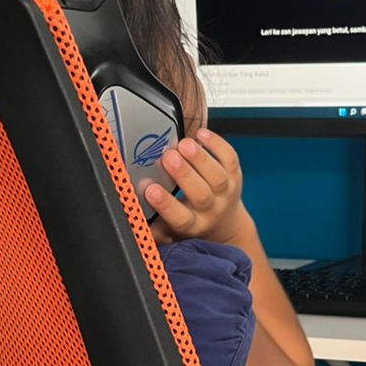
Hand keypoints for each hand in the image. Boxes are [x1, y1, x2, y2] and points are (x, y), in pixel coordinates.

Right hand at [144, 128, 247, 244]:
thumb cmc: (190, 221)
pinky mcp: (235, 175)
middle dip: (184, 174)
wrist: (224, 223)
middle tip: (168, 158)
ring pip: (217, 176)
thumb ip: (150, 227)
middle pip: (201, 195)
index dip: (165, 204)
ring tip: (184, 144)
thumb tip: (130, 215)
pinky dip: (217, 144)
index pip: (179, 218)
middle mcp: (211, 210)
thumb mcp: (169, 230)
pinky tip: (201, 135)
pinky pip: (230, 158)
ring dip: (200, 158)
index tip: (149, 189)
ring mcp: (226, 192)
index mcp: (192, 225)